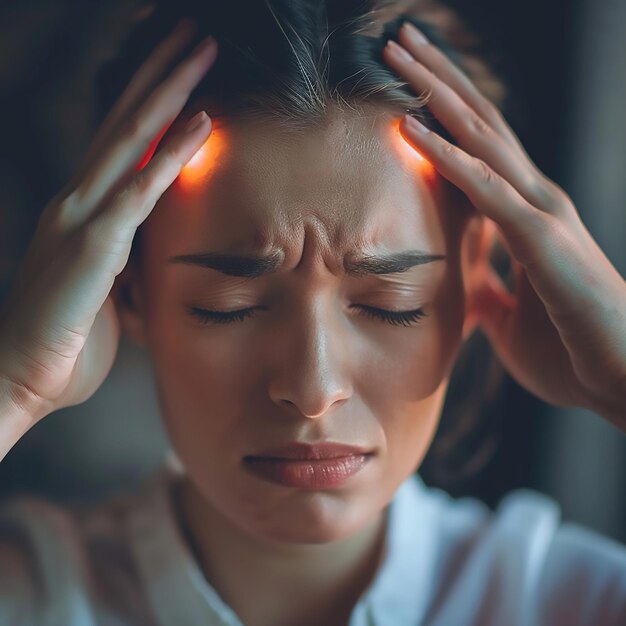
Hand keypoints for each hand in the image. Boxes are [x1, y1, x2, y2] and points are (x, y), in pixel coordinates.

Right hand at [0, 18, 216, 424]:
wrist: (21, 377)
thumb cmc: (66, 340)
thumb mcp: (108, 293)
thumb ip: (130, 265)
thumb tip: (154, 261)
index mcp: (84, 212)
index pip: (122, 144)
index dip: (152, 103)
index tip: (183, 72)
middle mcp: (79, 200)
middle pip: (126, 122)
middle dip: (161, 74)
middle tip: (195, 35)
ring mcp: (82, 216)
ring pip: (132, 138)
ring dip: (170, 90)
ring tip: (201, 49)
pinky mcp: (94, 242)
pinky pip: (140, 190)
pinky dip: (173, 154)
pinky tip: (202, 121)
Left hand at [383, 22, 625, 426]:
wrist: (619, 381)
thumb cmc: (570, 351)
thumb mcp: (509, 319)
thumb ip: (489, 291)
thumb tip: (470, 283)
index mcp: (523, 215)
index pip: (479, 147)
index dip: (444, 110)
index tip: (405, 81)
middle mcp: (534, 200)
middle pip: (479, 123)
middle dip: (437, 78)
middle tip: (396, 39)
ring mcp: (541, 213)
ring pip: (482, 137)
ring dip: (437, 94)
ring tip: (400, 53)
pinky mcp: (542, 240)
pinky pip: (486, 190)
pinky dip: (449, 158)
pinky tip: (414, 128)